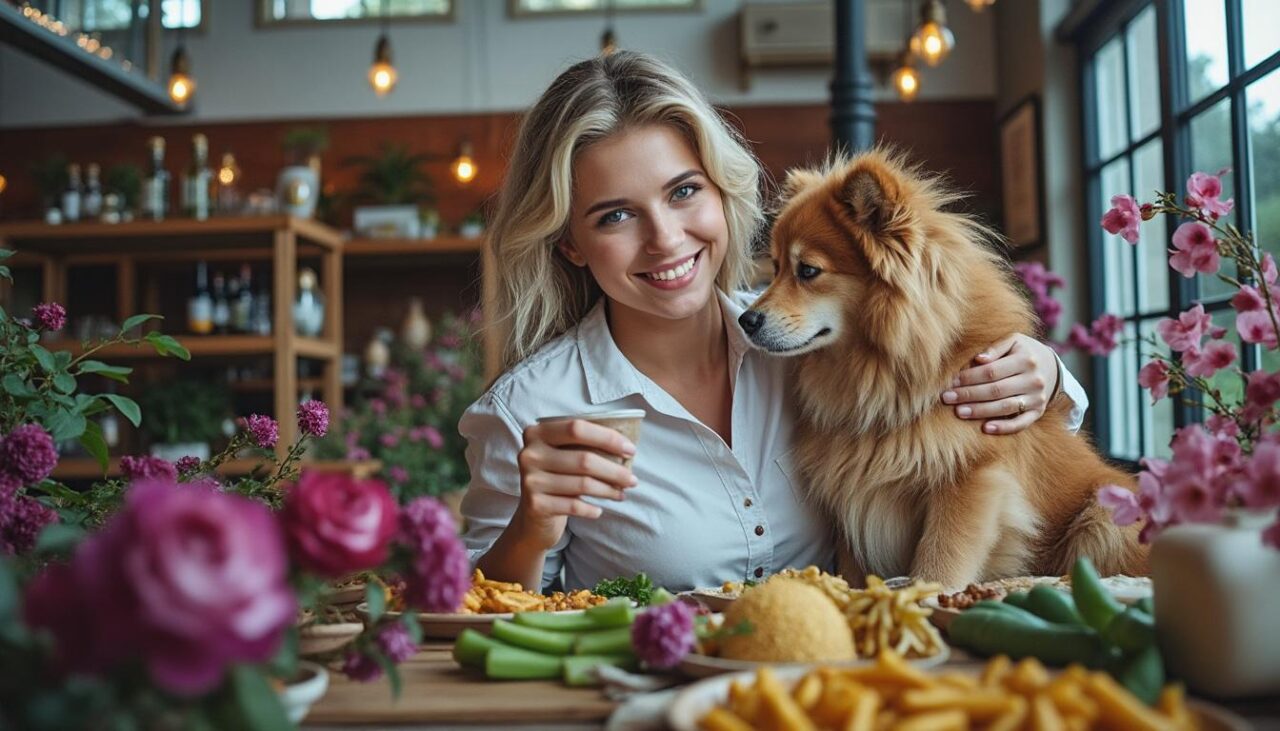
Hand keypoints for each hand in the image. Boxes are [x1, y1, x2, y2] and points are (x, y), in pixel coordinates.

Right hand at [510, 419, 637, 550]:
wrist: (532, 515)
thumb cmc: (557, 478)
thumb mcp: (562, 455)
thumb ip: (583, 445)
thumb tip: (626, 447)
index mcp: (537, 433)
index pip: (577, 428)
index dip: (607, 438)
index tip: (630, 450)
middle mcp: (530, 454)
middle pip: (584, 459)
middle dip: (615, 470)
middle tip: (633, 479)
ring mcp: (530, 480)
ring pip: (583, 484)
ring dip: (608, 490)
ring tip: (621, 494)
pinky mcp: (535, 505)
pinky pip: (574, 506)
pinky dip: (591, 509)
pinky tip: (598, 510)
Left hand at [941, 333, 1059, 434]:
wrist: (1051, 366)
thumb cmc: (1023, 352)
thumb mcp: (1014, 341)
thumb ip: (996, 347)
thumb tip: (979, 359)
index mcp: (1025, 360)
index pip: (991, 372)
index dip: (969, 378)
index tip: (951, 382)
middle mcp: (1033, 380)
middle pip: (996, 390)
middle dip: (969, 395)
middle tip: (947, 398)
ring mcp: (1037, 398)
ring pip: (1005, 407)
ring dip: (980, 411)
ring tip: (959, 412)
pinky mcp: (1039, 412)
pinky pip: (1021, 423)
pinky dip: (1004, 427)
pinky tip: (985, 428)